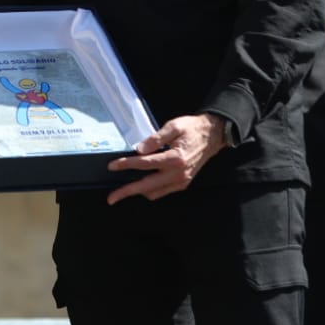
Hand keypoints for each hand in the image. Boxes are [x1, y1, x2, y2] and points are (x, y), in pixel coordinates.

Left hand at [105, 113, 226, 202]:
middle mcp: (178, 173)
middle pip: (146, 186)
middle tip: (111, 198)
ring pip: (154, 193)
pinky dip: (150, 191)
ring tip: (123, 190)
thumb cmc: (192, 129)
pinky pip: (162, 192)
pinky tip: (141, 185)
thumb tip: (139, 149)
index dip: (126, 165)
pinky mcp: (183, 183)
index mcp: (175, 158)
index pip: (145, 164)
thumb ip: (156, 138)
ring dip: (138, 192)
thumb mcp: (173, 126)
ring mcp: (181, 181)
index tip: (111, 166)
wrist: (212, 136)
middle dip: (127, 192)